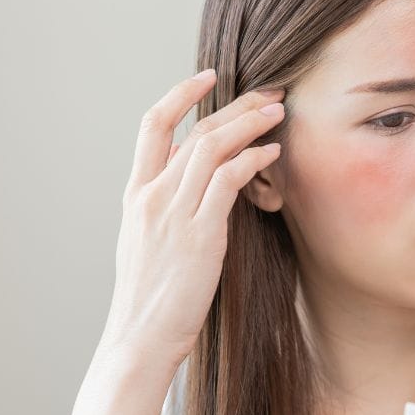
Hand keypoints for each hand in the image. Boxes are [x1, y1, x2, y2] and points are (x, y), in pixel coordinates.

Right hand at [100, 69, 286, 365]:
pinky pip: (228, 181)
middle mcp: (152, 196)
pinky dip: (253, 159)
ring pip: (213, 147)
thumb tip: (188, 177)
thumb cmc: (150, 297)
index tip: (210, 77)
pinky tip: (272, 152)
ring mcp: (175, 213)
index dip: (181, 93)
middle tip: (269, 91)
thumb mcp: (145, 242)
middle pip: (196, 130)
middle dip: (236, 104)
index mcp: (136, 194)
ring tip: (278, 112)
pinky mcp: (201, 235)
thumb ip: (163, 205)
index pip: (153, 124)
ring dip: (250, 123)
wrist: (139, 338)